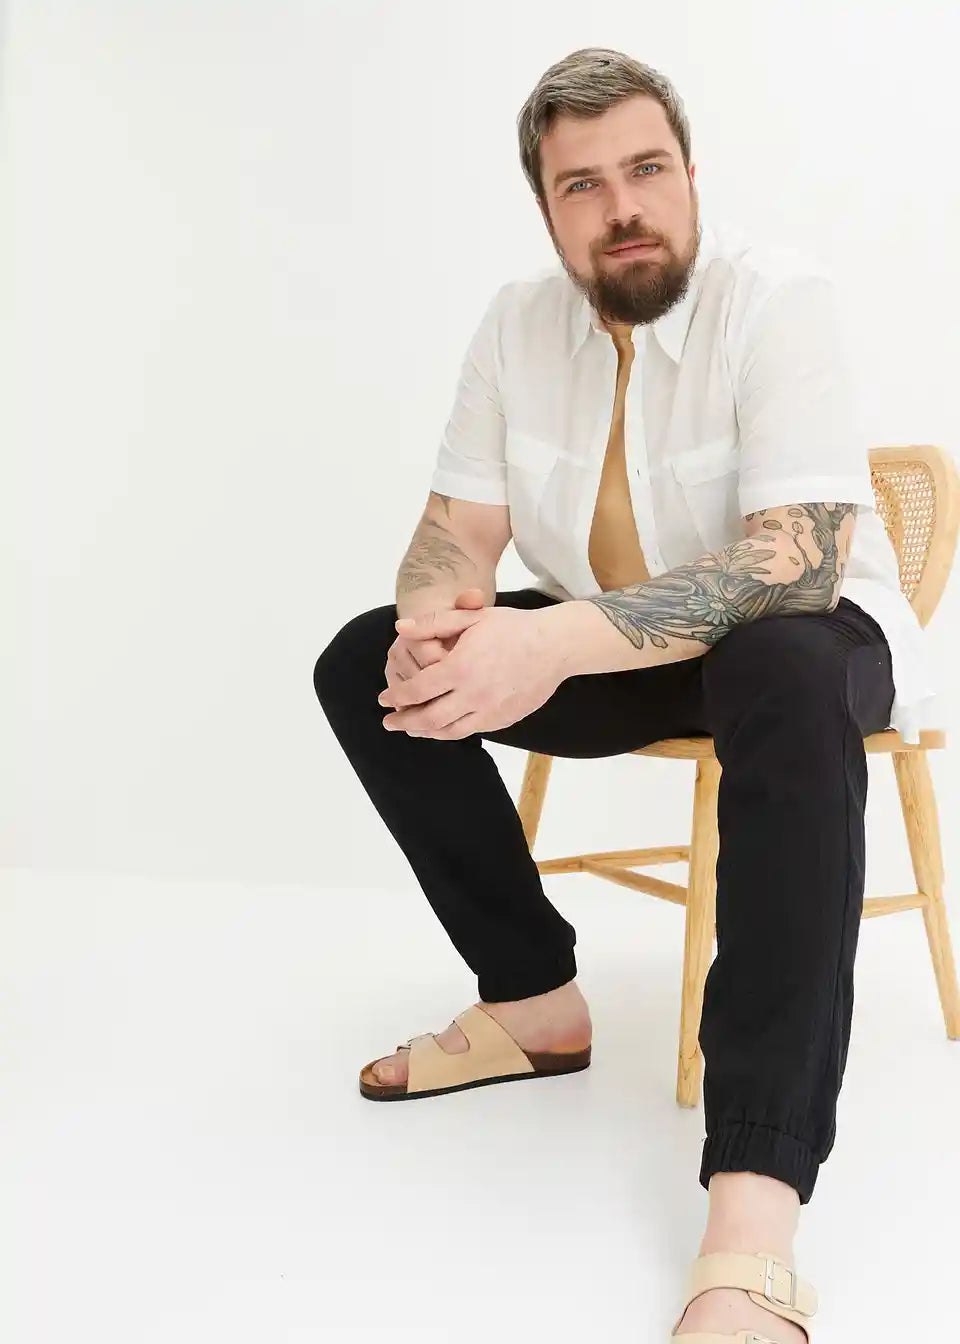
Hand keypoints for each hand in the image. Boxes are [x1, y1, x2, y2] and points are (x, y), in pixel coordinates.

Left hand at [378, 604, 566, 738]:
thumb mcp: (472, 617)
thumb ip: (433, 623)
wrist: (555, 646)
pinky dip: (450, 732)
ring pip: (449, 732)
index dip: (395, 696)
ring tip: (412, 729)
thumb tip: (399, 627)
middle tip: (389, 722)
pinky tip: (442, 727)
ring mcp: (490, 711)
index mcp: (460, 668)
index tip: (383, 699)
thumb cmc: (512, 627)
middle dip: (404, 722)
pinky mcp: (504, 720)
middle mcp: (473, 695)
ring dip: (425, 732)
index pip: (416, 690)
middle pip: (427, 718)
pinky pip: (471, 731)